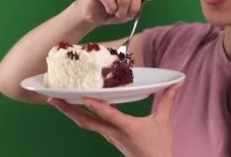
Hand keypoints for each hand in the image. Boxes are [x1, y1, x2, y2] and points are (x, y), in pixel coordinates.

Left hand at [47, 82, 182, 156]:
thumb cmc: (158, 147)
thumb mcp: (163, 122)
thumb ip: (168, 99)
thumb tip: (178, 82)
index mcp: (127, 128)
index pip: (110, 116)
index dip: (98, 107)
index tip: (85, 97)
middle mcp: (113, 133)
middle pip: (86, 122)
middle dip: (68, 110)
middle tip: (52, 98)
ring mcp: (108, 136)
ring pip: (85, 124)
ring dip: (70, 112)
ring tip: (56, 100)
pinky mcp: (108, 136)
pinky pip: (91, 124)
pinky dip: (80, 115)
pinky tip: (74, 106)